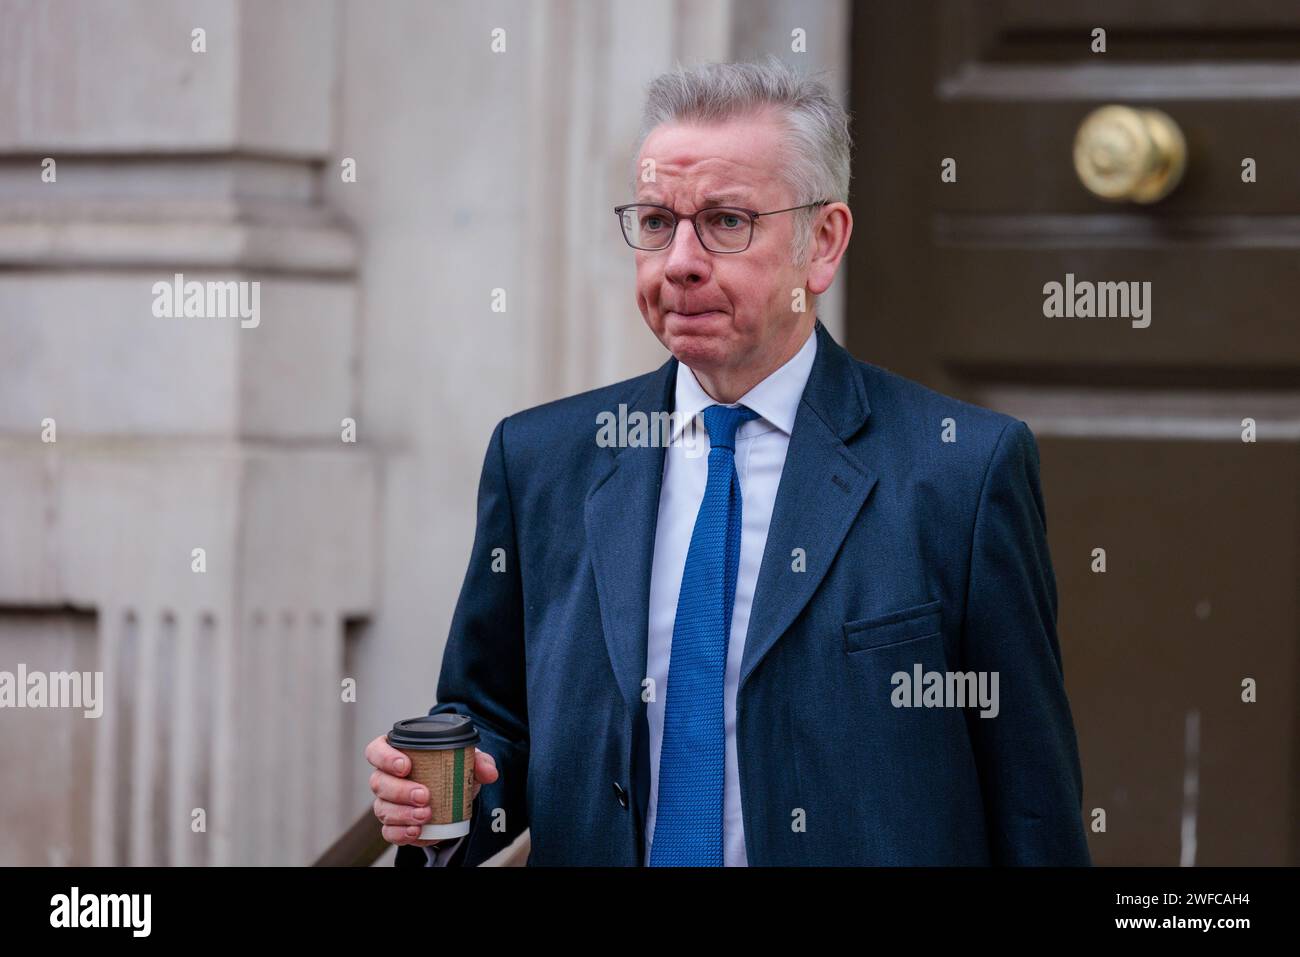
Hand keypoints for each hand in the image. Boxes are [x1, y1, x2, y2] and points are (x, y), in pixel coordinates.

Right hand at [365, 733, 498, 846]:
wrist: (455, 797)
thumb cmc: (452, 770)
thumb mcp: (466, 761)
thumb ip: (479, 762)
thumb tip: (489, 772)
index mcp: (396, 753)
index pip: (377, 751)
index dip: (385, 757)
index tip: (406, 766)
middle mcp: (386, 777)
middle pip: (379, 782)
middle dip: (400, 791)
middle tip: (424, 795)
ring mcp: (386, 802)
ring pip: (382, 808)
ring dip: (403, 814)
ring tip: (426, 815)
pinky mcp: (394, 825)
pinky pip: (388, 831)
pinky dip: (401, 833)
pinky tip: (417, 831)